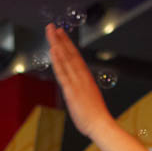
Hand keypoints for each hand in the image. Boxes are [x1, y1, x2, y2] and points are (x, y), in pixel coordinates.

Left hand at [46, 25, 111, 139]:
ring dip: (57, 44)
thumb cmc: (95, 116)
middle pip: (69, 54)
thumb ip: (80, 92)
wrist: (100, 124)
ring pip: (65, 59)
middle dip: (59, 39)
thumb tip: (74, 91)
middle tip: (52, 27)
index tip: (60, 33)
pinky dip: (58, 61)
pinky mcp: (71, 91)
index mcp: (85, 77)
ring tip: (51, 32)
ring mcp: (76, 82)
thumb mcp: (88, 99)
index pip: (75, 56)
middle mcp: (81, 76)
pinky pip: (63, 73)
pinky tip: (53, 51)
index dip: (67, 44)